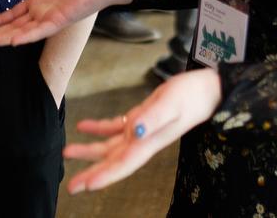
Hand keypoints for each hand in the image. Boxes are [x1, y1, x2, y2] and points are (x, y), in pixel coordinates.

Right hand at [0, 0, 127, 46]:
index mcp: (37, 2)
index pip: (14, 14)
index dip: (0, 20)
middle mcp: (41, 13)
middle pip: (15, 26)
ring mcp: (49, 18)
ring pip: (23, 31)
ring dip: (6, 38)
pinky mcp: (59, 20)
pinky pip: (40, 31)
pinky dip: (27, 36)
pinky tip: (14, 41)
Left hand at [64, 69, 221, 193]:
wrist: (208, 89)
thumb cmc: (192, 95)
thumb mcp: (172, 103)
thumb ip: (153, 117)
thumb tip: (134, 131)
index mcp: (149, 141)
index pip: (123, 164)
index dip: (103, 176)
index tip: (84, 186)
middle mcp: (144, 140)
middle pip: (113, 161)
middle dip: (92, 173)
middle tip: (71, 186)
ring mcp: (143, 130)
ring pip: (111, 146)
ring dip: (90, 150)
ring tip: (68, 151)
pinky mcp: (143, 118)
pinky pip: (116, 127)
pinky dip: (99, 128)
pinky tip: (85, 126)